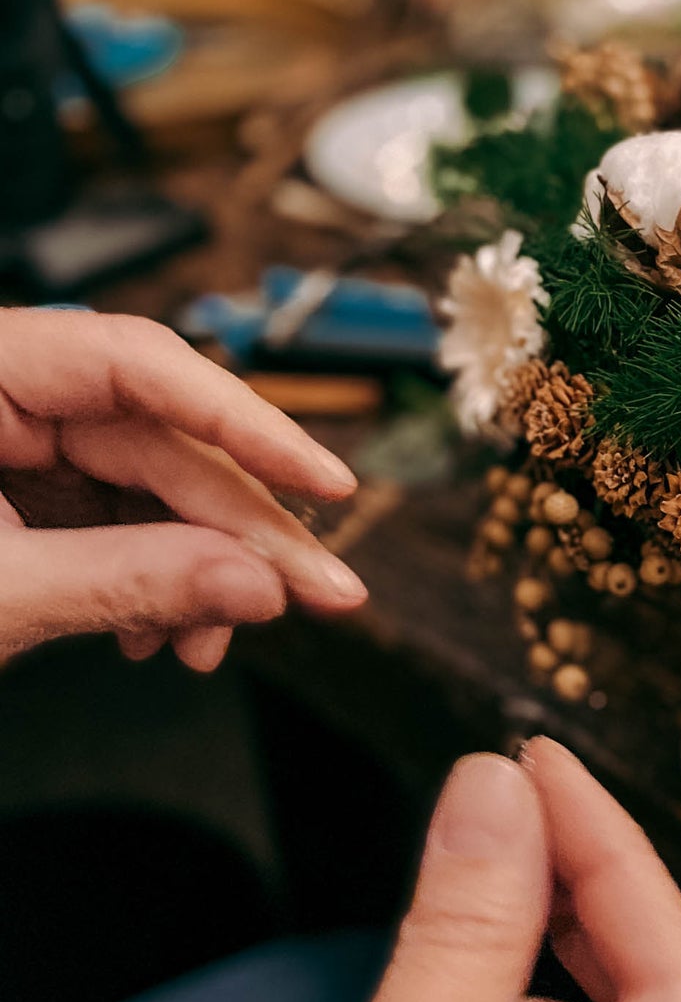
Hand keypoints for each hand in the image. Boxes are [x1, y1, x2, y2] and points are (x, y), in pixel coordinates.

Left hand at [0, 308, 365, 670]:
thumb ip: (126, 581)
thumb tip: (260, 586)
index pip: (137, 362)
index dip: (245, 423)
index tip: (327, 481)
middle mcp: (4, 389)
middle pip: (163, 440)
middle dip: (240, 531)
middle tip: (318, 589)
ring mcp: (15, 441)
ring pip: (154, 487)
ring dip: (202, 570)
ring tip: (214, 638)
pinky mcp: (27, 490)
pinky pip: (121, 518)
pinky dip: (156, 578)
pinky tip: (166, 628)